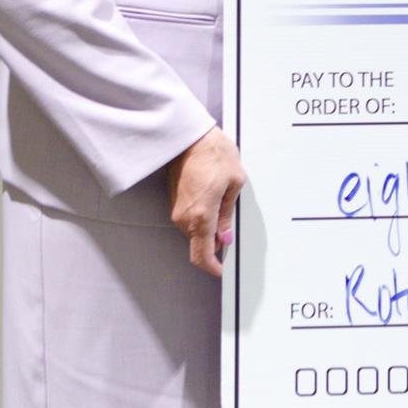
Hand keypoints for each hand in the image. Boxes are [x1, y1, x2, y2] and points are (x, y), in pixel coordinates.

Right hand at [166, 126, 244, 277]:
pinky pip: (188, 219)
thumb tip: (224, 237)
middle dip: (213, 243)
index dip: (212, 267)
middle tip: (230, 231)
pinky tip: (212, 200)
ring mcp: (176, 210)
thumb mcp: (234, 183)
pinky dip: (200, 218)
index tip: (221, 270)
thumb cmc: (215, 154)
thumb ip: (227, 214)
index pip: (202, 255)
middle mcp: (184, 218)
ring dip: (207, 228)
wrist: (188, 137)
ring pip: (193, 231)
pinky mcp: (173, 201)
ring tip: (223, 206)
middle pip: (199, 243)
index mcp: (201, 217)